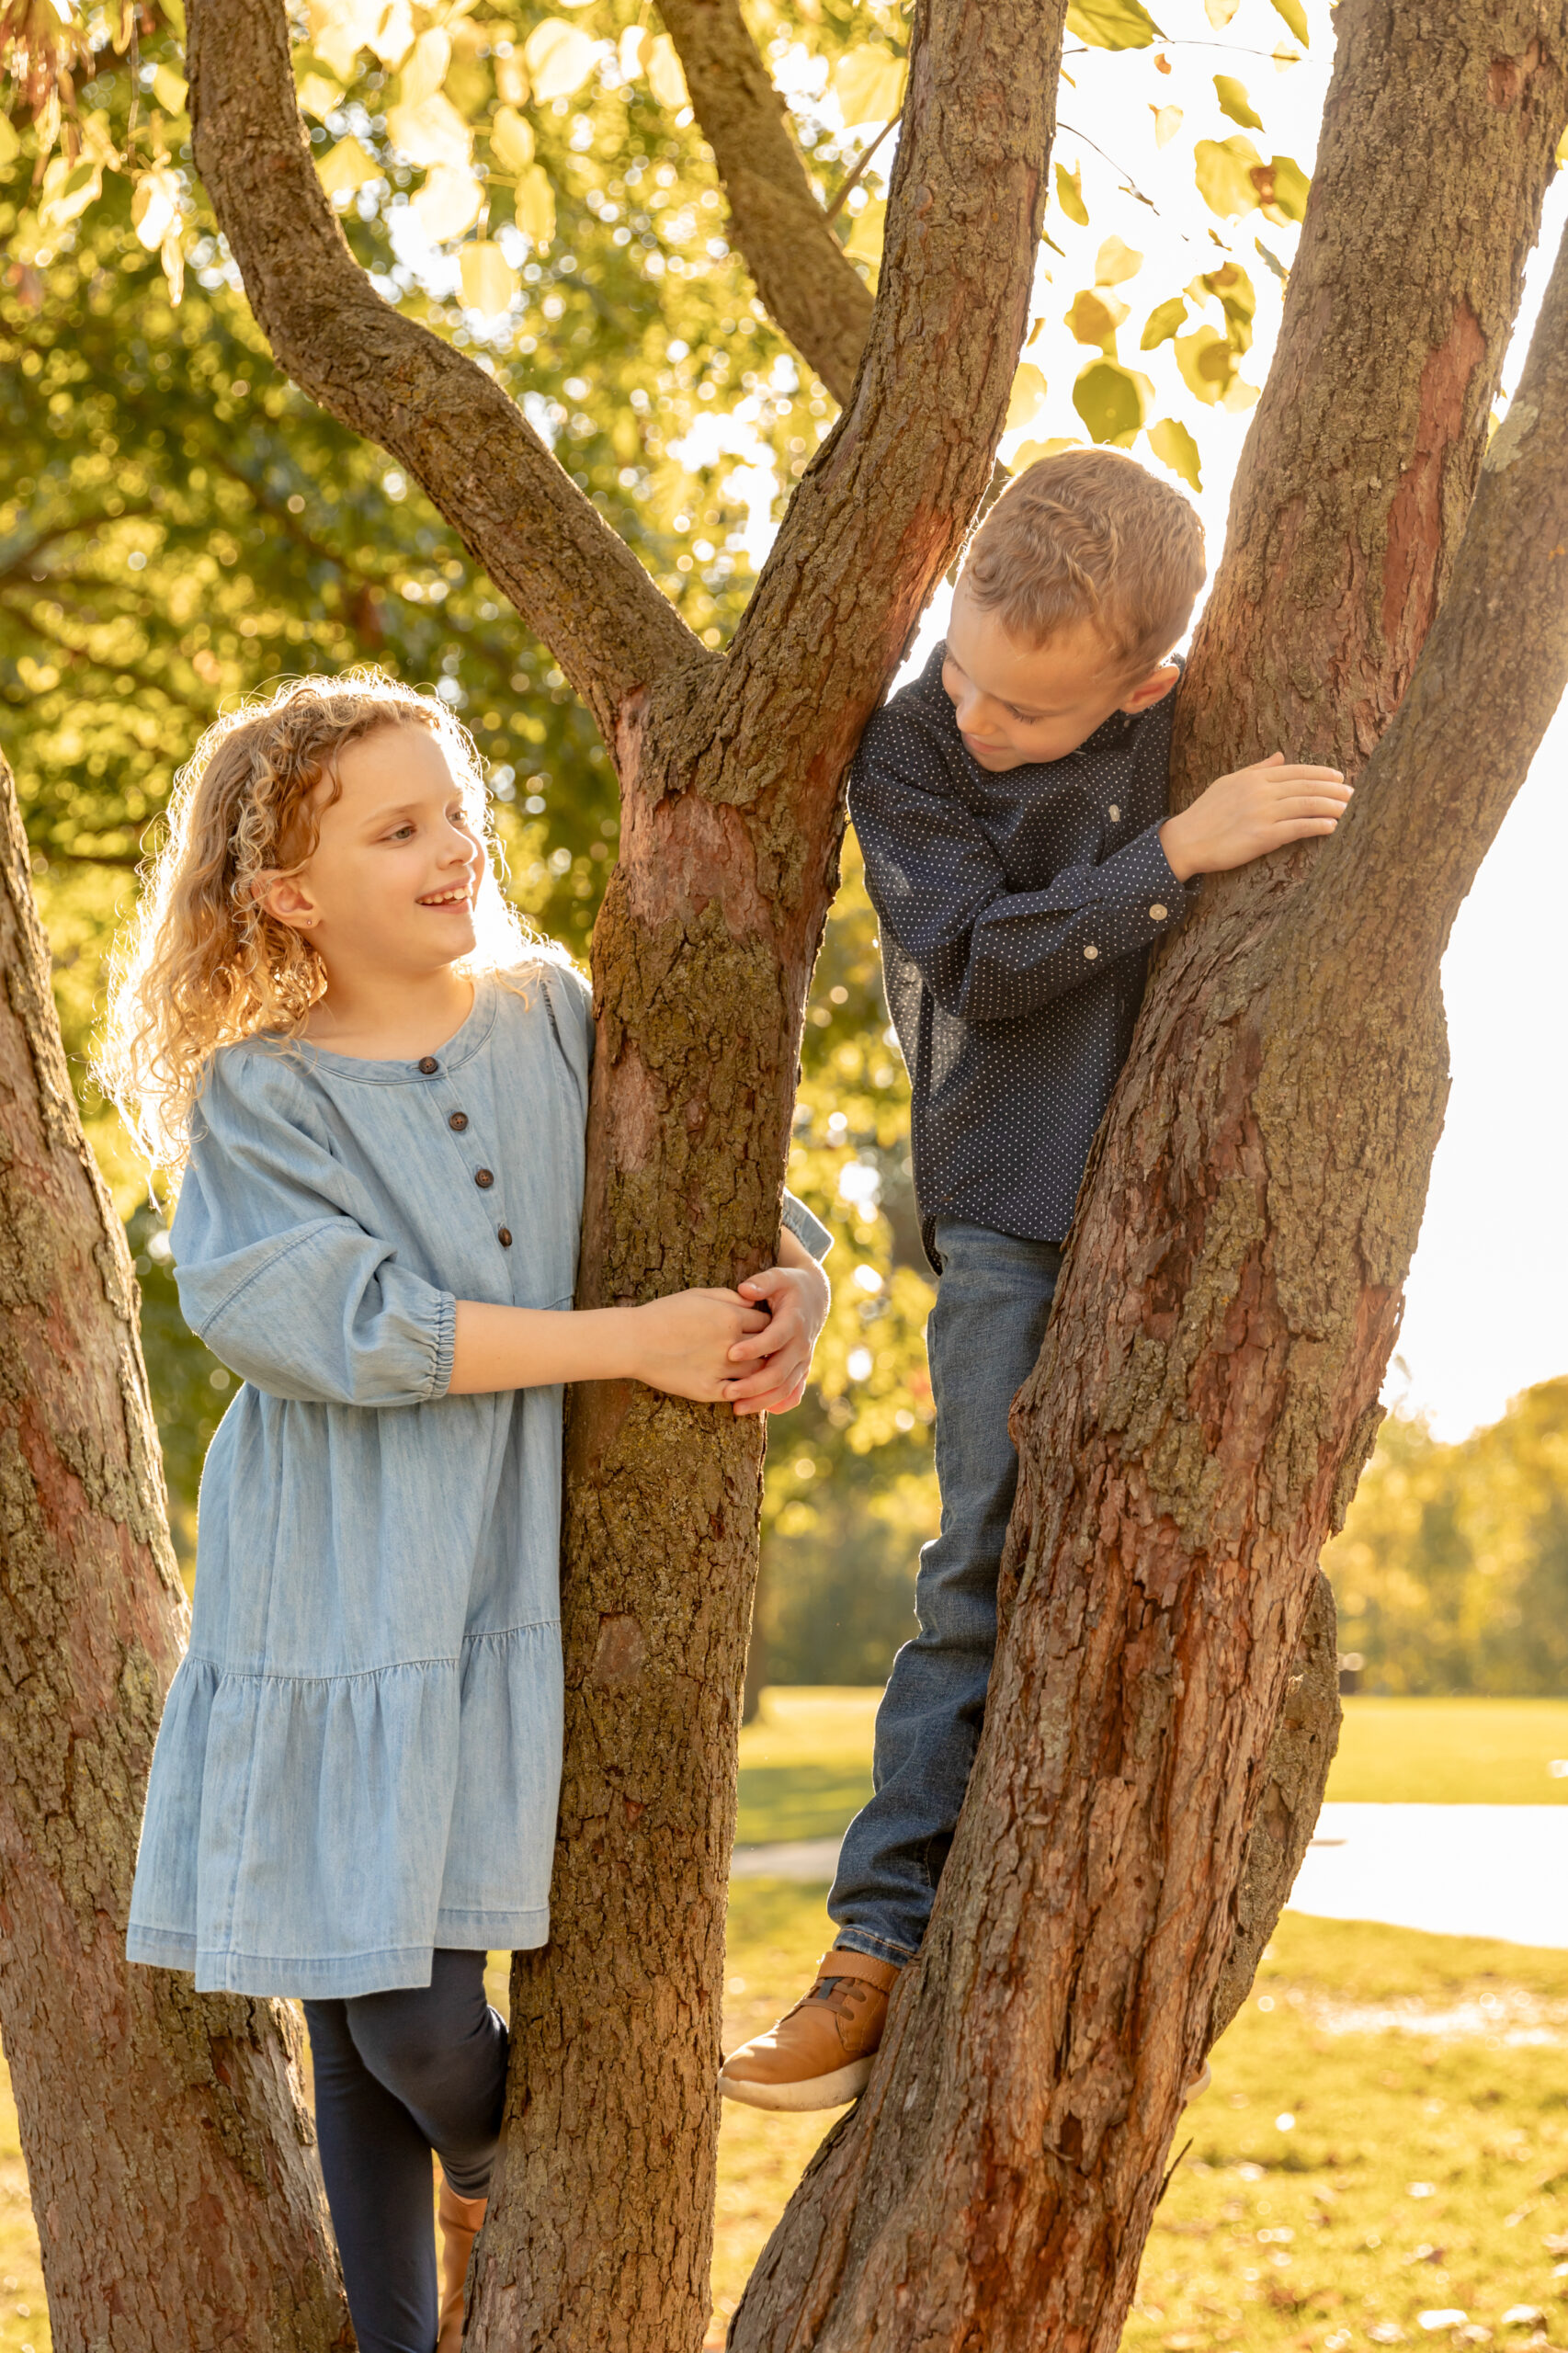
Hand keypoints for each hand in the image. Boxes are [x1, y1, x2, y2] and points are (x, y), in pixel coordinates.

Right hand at [624, 1289, 769, 1402]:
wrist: (635, 1341)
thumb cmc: (665, 1314)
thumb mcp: (698, 1295)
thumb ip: (729, 1297)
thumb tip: (753, 1300)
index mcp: (731, 1317)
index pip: (766, 1321)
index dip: (765, 1325)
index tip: (760, 1328)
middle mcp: (732, 1344)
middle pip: (767, 1348)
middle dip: (767, 1348)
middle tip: (764, 1350)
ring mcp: (722, 1369)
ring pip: (757, 1373)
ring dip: (757, 1370)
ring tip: (754, 1369)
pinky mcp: (710, 1390)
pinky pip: (738, 1393)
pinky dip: (742, 1390)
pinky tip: (739, 1387)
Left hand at [724, 1250, 831, 1416]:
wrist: (814, 1297)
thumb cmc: (788, 1286)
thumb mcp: (778, 1277)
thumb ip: (762, 1282)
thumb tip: (745, 1289)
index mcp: (794, 1322)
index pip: (774, 1339)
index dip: (754, 1348)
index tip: (730, 1354)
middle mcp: (801, 1345)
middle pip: (779, 1372)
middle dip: (754, 1385)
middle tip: (727, 1391)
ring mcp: (803, 1360)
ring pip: (784, 1388)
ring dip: (761, 1400)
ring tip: (736, 1408)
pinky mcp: (801, 1369)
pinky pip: (792, 1392)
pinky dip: (777, 1404)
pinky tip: (757, 1409)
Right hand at [1159, 751, 1351, 880]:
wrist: (1186, 840)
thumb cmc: (1205, 814)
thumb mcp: (1229, 783)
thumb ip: (1257, 769)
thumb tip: (1279, 756)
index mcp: (1254, 778)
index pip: (1296, 771)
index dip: (1321, 774)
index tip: (1340, 777)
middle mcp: (1261, 792)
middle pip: (1307, 787)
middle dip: (1334, 790)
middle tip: (1354, 795)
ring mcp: (1263, 813)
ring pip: (1307, 805)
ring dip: (1333, 807)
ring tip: (1350, 810)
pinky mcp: (1263, 836)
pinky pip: (1298, 828)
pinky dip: (1318, 826)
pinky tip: (1332, 827)